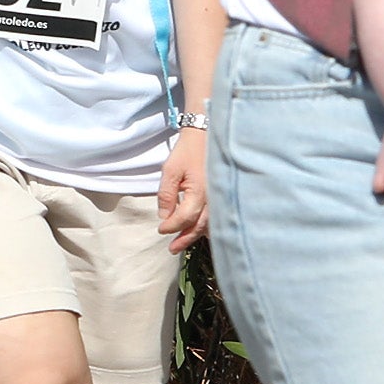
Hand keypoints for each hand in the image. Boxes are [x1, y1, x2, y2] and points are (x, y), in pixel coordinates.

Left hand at [157, 127, 211, 249]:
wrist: (207, 135)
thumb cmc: (188, 151)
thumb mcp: (170, 170)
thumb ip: (166, 194)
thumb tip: (164, 216)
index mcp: (200, 192)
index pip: (184, 218)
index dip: (171, 226)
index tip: (161, 229)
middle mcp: (214, 198)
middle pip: (199, 226)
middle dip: (185, 238)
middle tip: (172, 249)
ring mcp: (220, 197)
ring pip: (209, 223)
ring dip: (196, 234)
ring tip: (183, 243)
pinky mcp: (223, 194)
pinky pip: (216, 216)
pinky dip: (207, 225)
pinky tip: (200, 230)